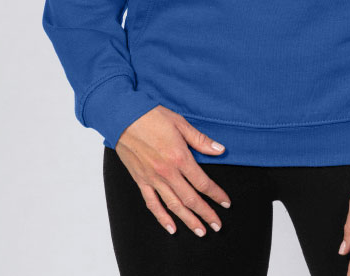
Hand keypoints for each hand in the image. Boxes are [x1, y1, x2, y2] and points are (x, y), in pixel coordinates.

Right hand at [115, 104, 231, 236]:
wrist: (123, 117)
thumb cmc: (152, 116)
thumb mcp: (180, 123)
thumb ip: (200, 140)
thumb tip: (220, 150)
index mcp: (180, 157)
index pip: (203, 182)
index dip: (216, 194)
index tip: (226, 203)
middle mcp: (168, 172)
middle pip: (191, 199)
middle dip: (206, 213)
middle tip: (217, 226)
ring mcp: (153, 179)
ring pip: (173, 205)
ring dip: (188, 220)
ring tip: (200, 231)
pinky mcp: (141, 180)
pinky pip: (152, 203)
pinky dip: (162, 217)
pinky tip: (171, 228)